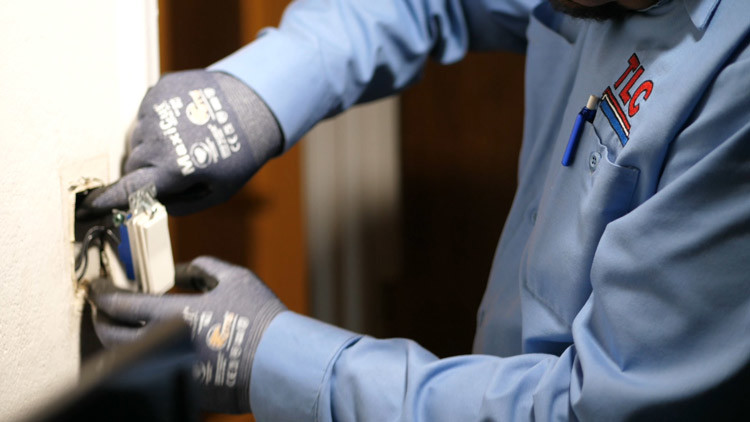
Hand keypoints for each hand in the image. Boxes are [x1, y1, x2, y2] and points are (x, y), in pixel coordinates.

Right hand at [80, 70, 281, 216]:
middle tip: (175, 168)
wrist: (254, 105)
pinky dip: (159, 122)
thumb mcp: (217, 191)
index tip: (91, 206)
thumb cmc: (238, 154)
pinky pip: (145, 115)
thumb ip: (181, 205)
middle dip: (146, 171)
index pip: (130, 188)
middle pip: (133, 164)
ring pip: (137, 139)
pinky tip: (185, 122)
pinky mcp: (158, 91)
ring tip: (186, 141)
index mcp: (175, 167)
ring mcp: (156, 111)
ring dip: (153, 145)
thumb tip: (149, 207)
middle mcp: (160, 139)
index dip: (109, 199)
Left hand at [88, 256, 286, 413]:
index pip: (121, 304)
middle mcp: (165, 345)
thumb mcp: (235, 278)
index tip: (96, 288)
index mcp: (174, 314)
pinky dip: (147, 358)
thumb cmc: (260, 317)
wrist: (279, 361)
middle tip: (103, 309)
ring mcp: (172, 370)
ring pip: (129, 357)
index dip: (102, 294)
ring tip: (125, 327)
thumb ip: (203, 268)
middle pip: (112, 336)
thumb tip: (182, 270)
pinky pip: (154, 370)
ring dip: (121, 340)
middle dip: (101, 320)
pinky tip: (154, 349)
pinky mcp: (185, 388)